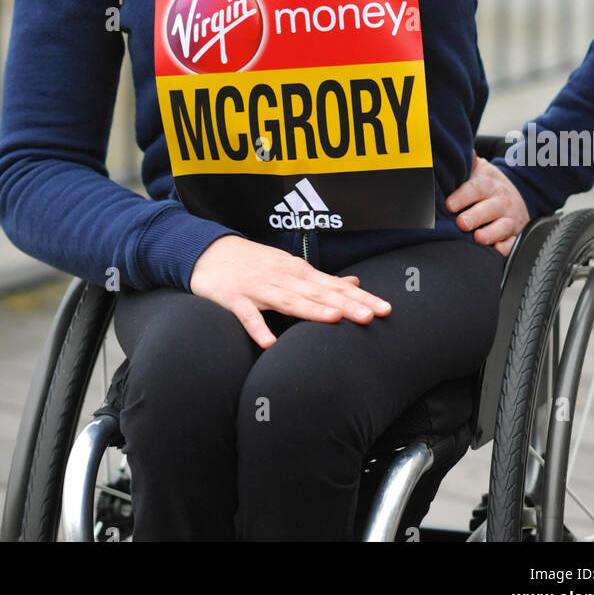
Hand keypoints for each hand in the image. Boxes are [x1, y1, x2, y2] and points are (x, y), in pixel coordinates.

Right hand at [189, 235, 391, 348]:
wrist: (208, 251)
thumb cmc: (254, 263)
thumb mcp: (289, 266)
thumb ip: (321, 279)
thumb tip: (355, 282)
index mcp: (299, 272)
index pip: (335, 285)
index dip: (360, 297)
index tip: (385, 309)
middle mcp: (283, 277)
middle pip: (318, 292)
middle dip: (346, 304)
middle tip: (371, 316)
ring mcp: (258, 288)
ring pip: (288, 300)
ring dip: (311, 309)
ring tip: (334, 319)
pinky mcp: (234, 298)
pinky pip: (247, 316)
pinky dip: (258, 328)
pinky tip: (270, 344)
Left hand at [445, 152, 529, 257]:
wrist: (515, 196)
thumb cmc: (487, 185)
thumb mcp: (478, 169)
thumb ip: (465, 161)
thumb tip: (448, 146)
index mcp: (488, 184)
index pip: (476, 188)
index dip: (462, 196)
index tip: (449, 204)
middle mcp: (501, 201)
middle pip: (489, 209)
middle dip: (475, 217)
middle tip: (461, 223)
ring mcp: (510, 219)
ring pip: (502, 227)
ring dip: (490, 234)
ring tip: (478, 238)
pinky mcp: (515, 236)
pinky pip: (513, 244)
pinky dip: (506, 248)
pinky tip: (497, 250)